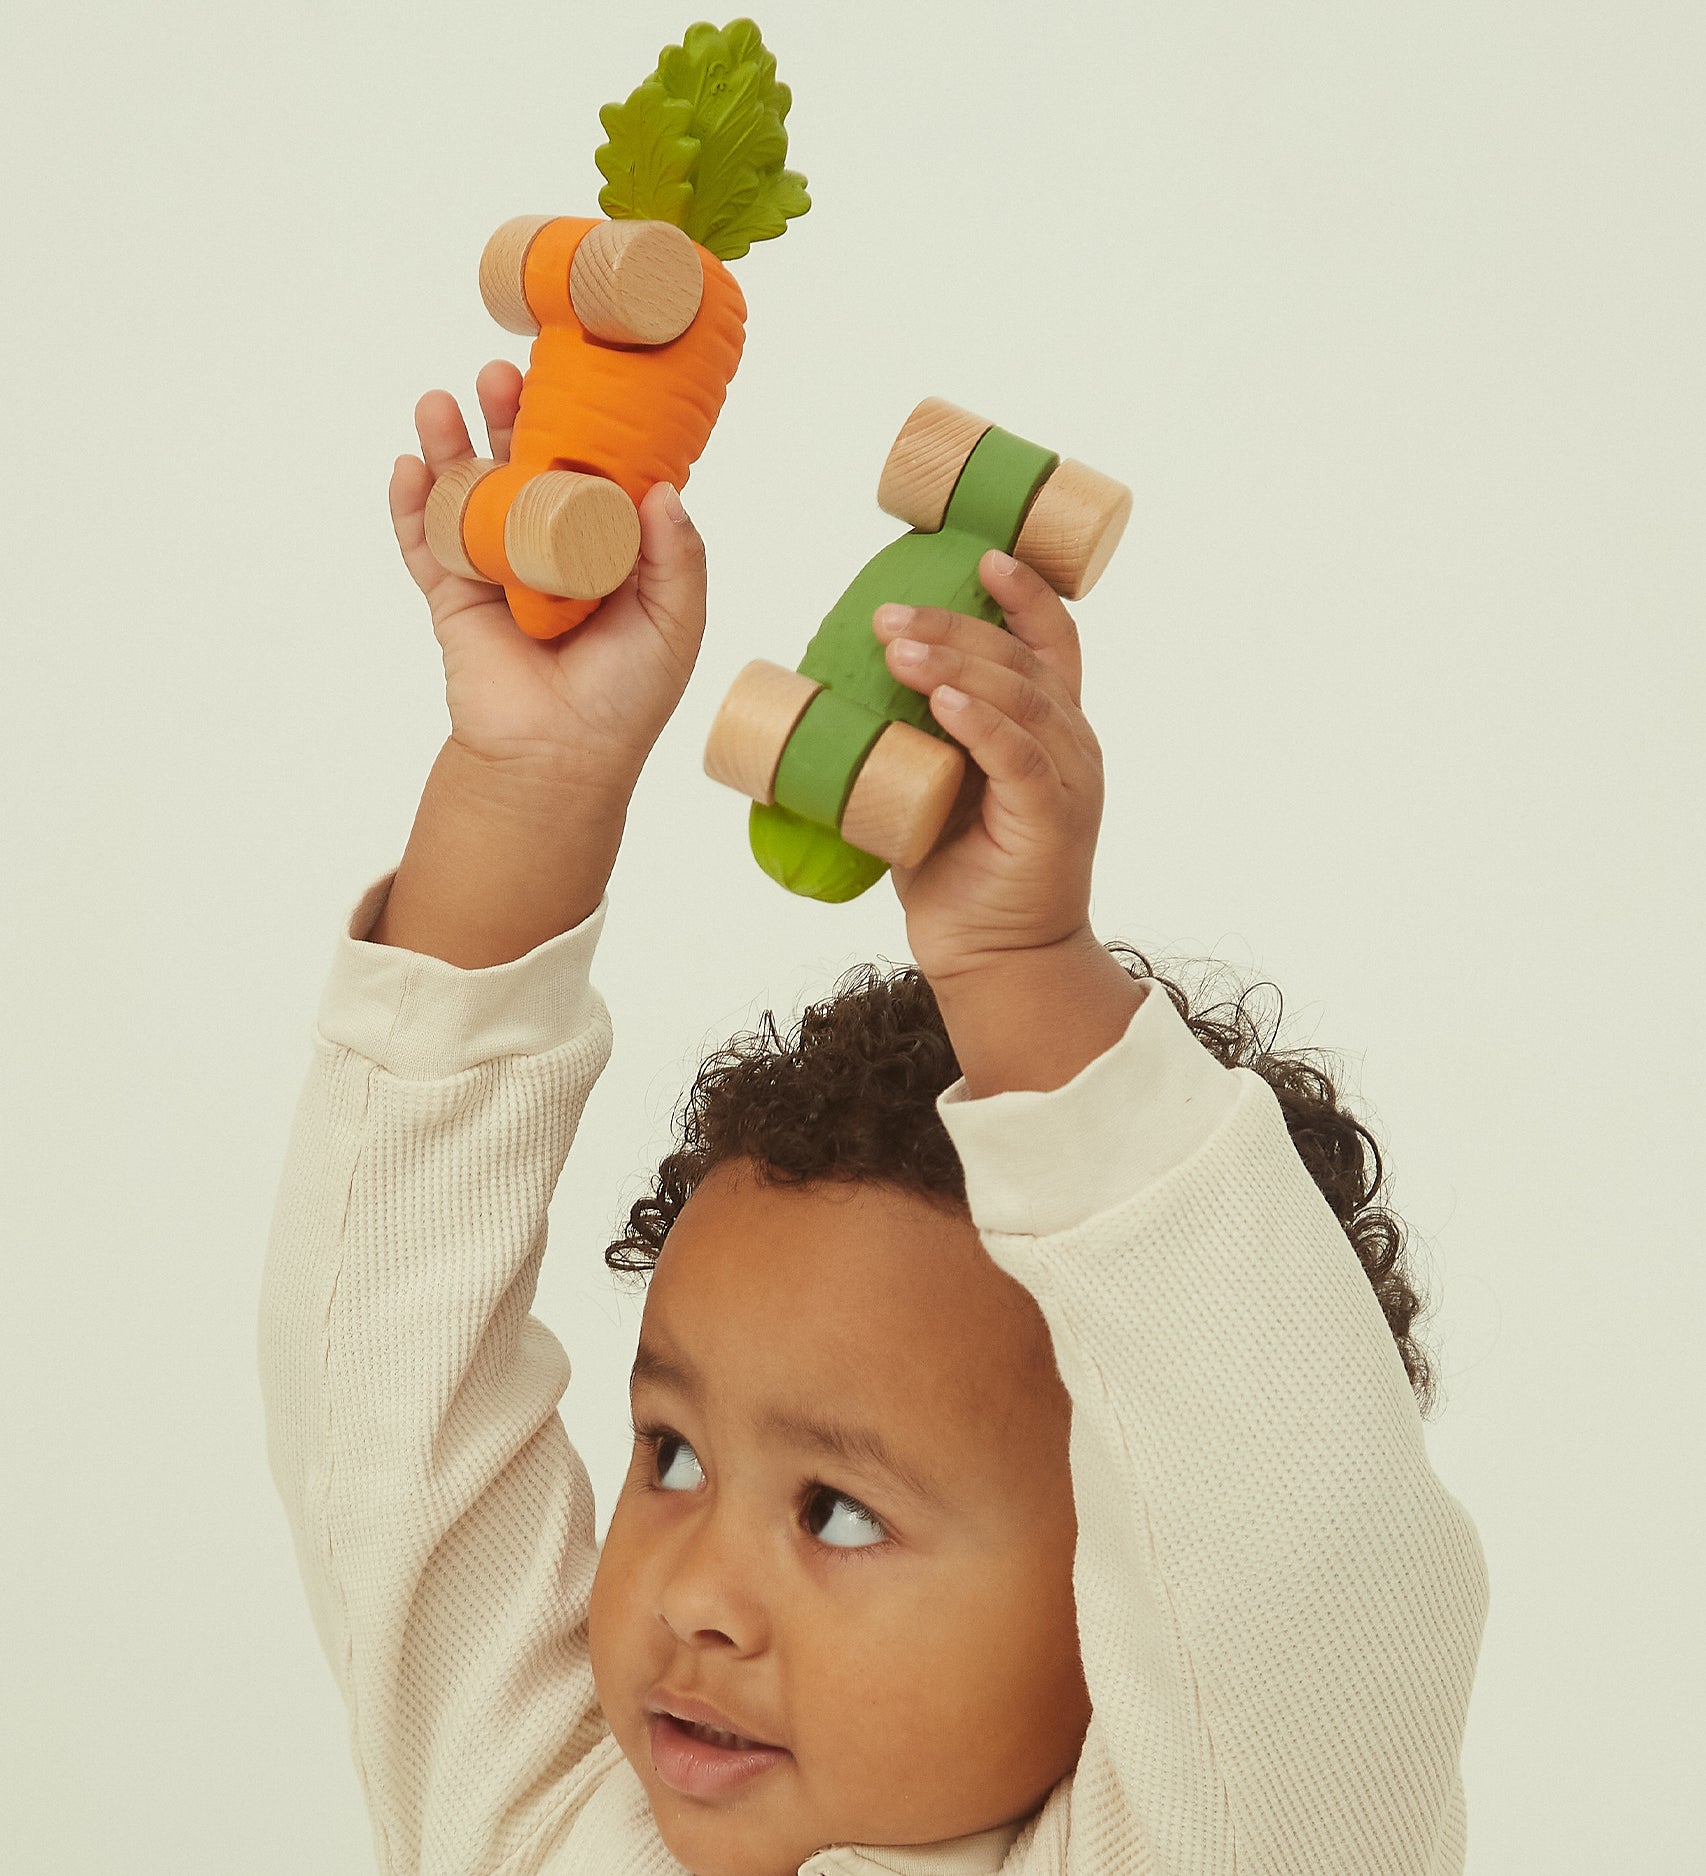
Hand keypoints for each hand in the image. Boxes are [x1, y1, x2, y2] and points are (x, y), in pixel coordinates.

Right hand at [390, 359, 708, 799]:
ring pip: (468, 496)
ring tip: (440, 403)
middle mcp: (550, 552)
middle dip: (507, 419)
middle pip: (521, 469)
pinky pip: (427, 546)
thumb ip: (679, 559)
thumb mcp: (676, 623)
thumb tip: (664, 489)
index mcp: (607, 551)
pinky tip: (409, 466)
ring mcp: (497, 572)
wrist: (560, 757)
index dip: (580, 426)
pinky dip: (413, 507)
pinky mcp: (454, 600)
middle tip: (501, 375)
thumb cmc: (627, 697)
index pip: (590, 472)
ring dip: (451, 447)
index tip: (574, 377)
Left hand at [873, 552, 1103, 980]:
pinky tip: (945, 704)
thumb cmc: (957, 872)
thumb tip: (832, 692)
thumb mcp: (934, 785)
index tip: (982, 556)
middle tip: (887, 615)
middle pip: (1021, 659)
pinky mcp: (1051, 819)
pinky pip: (1020, 758)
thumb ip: (913, 737)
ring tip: (899, 648)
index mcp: (1048, 727)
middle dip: (955, 626)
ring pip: (1020, 699)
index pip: (1050, 642)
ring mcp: (1067, 780)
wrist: (991, 956)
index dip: (1023, 594)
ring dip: (958, 665)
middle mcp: (1069, 743)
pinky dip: (983, 724)